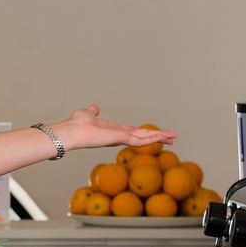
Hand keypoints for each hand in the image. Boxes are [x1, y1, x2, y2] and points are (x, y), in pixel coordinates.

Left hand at [54, 105, 173, 151]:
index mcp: (113, 130)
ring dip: (159, 137)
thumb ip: (93, 111)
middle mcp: (119, 136)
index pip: (133, 132)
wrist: (71, 132)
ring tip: (174, 138)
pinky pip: (140, 139)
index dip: (146, 133)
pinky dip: (152, 138)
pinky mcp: (120, 138)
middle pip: (143, 136)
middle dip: (158, 137)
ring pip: (145, 138)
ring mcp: (120, 138)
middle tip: (172, 139)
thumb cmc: (76, 124)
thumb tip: (95, 107)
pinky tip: (163, 137)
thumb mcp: (88, 114)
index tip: (156, 134)